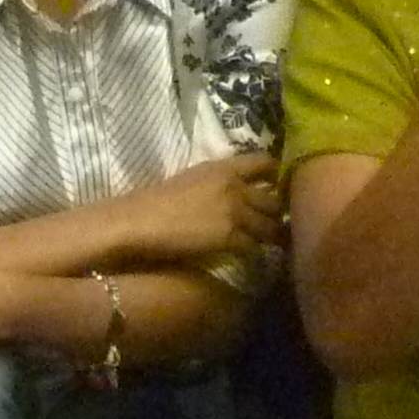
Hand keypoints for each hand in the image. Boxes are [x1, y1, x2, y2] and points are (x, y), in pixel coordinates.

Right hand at [102, 150, 283, 266]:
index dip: (274, 176)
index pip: (266, 163)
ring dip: (270, 234)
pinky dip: (255, 251)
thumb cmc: (159, 199)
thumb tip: (237, 190)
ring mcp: (235, 213)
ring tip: (269, 241)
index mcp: (225, 167)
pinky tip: (251, 255)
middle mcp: (236, 187)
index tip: (273, 186)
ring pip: (270, 225)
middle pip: (273, 199)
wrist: (142, 221)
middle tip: (272, 220)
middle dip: (276, 211)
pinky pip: (254, 246)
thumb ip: (220, 180)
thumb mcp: (195, 177)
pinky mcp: (230, 238)